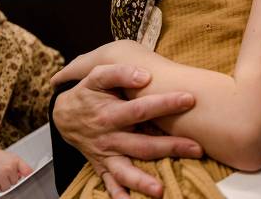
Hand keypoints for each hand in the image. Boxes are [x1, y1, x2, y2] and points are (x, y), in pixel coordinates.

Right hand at [0, 145, 31, 191]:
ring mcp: (2, 175)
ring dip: (2, 184)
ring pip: (7, 187)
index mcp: (15, 160)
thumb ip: (16, 165)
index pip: (28, 171)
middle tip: (1, 172)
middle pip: (16, 181)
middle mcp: (10, 167)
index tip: (27, 178)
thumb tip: (21, 175)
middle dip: (9, 179)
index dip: (28, 176)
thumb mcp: (6, 156)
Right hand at [51, 64, 201, 198]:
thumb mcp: (96, 77)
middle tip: (197, 148)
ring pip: (126, 171)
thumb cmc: (87, 93)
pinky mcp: (103, 167)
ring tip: (161, 190)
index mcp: (111, 114)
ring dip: (143, 181)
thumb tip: (144, 76)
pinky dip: (119, 195)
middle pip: (142, 145)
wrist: (64, 115)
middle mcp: (110, 138)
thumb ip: (119, 73)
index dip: (165, 104)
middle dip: (170, 147)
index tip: (190, 99)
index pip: (141, 109)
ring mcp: (106, 155)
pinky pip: (110, 184)